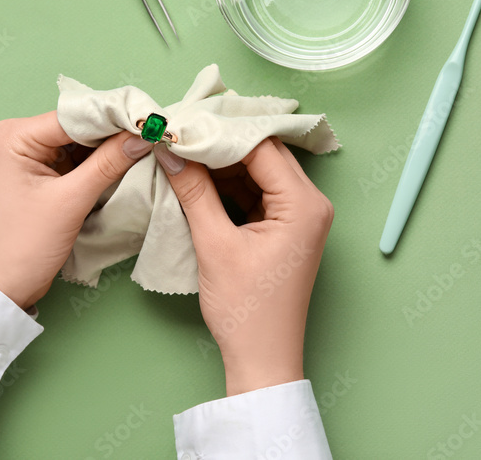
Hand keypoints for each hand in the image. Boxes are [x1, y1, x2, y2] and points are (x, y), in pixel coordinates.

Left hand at [0, 111, 152, 309]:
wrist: (2, 286)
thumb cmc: (23, 245)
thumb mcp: (70, 202)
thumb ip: (107, 164)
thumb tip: (142, 137)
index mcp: (16, 136)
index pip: (76, 116)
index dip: (115, 118)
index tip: (152, 122)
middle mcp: (22, 138)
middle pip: (81, 126)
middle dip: (116, 132)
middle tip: (156, 134)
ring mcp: (33, 156)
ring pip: (84, 143)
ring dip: (113, 148)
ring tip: (149, 146)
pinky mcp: (45, 174)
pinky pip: (80, 160)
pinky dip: (103, 163)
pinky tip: (130, 162)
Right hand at [157, 137, 332, 395]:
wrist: (262, 358)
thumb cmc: (246, 309)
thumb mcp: (214, 244)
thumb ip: (193, 191)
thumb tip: (169, 150)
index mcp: (304, 204)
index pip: (260, 146)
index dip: (220, 131)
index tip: (183, 122)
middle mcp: (311, 202)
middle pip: (263, 153)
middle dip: (221, 142)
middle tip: (180, 130)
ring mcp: (300, 215)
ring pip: (258, 169)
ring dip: (222, 162)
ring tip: (182, 149)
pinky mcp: (285, 227)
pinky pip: (256, 190)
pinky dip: (229, 183)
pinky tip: (197, 176)